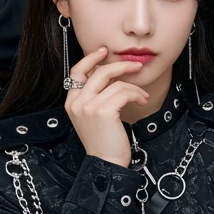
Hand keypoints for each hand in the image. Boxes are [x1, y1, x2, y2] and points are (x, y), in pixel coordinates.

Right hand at [62, 47, 147, 167]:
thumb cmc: (104, 140)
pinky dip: (137, 94)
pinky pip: (124, 92)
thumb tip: (110, 72)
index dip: (91, 58)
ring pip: (116, 83)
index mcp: (71, 102)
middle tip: (136, 66)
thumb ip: (96, 95)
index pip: (77, 71)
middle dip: (121, 66)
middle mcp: (76, 102)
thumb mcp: (93, 115)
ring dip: (134, 88)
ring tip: (142, 96)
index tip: (104, 51)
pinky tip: (142, 100)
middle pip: (99, 71)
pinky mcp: (103, 111)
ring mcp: (88, 107)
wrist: (106, 163)